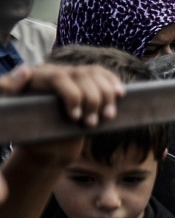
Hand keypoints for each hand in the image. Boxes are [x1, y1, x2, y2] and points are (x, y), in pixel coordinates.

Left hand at [0, 63, 124, 127]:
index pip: (60, 77)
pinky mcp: (88, 85)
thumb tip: (25, 70)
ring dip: (107, 96)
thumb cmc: (26, 132)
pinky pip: (104, 76)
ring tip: (108, 117)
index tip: (75, 118)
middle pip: (82, 75)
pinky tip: (121, 94)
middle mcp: (56, 73)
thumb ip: (8, 89)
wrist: (46, 146)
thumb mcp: (10, 114)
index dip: (72, 96)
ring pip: (96, 75)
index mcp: (37, 78)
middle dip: (93, 100)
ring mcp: (74, 78)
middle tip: (90, 124)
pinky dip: (114, 83)